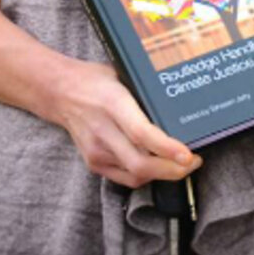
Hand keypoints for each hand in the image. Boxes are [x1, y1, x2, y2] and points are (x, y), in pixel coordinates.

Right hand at [43, 56, 200, 187]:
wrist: (59, 92)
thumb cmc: (97, 80)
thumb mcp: (125, 76)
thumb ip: (148, 94)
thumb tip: (184, 105)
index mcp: (113, 104)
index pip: (142, 133)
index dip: (167, 148)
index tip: (189, 155)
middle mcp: (103, 131)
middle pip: (141, 164)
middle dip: (173, 170)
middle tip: (194, 161)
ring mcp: (96, 151)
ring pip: (136, 175)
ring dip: (164, 174)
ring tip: (183, 163)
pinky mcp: (93, 163)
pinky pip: (127, 178)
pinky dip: (147, 176)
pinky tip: (161, 166)